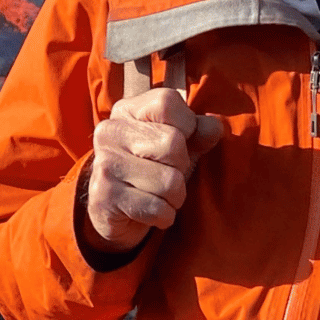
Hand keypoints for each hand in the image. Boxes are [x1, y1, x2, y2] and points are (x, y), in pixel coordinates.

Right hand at [82, 88, 222, 253]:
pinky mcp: (104, 196)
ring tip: (160, 195)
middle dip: (182, 167)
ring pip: (168, 181)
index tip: (179, 141)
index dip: (186, 125)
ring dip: (175, 196)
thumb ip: (199, 131)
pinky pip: (156, 208)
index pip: (167, 103)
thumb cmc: (153, 169)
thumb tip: (214, 126)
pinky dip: (164, 216)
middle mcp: (110, 131)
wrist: (115, 211)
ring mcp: (105, 163)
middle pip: (172, 143)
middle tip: (168, 173)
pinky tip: (151, 211)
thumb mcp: (179, 145)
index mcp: (127, 110)